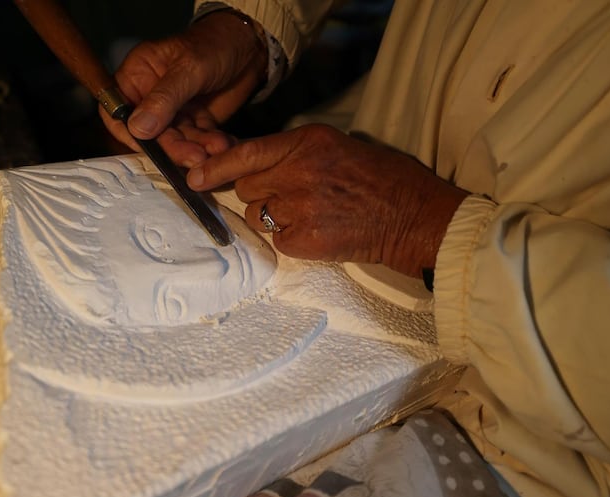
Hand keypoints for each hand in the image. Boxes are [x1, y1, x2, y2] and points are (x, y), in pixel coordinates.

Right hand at [101, 11, 267, 167]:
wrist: (248, 45)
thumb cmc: (214, 43)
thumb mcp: (188, 68)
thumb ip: (164, 99)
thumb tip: (138, 127)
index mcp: (137, 75)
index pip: (119, 112)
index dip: (130, 134)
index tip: (149, 149)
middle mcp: (151, 95)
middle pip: (152, 132)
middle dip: (173, 146)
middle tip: (194, 156)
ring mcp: (174, 110)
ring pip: (177, 139)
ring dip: (195, 148)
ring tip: (215, 150)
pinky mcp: (196, 120)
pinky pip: (199, 138)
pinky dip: (210, 144)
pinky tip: (222, 145)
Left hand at [187, 125, 468, 276]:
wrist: (414, 217)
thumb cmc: (383, 180)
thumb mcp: (338, 147)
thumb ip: (296, 153)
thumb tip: (258, 166)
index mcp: (308, 142)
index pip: (247, 153)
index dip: (216, 167)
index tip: (195, 177)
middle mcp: (299, 170)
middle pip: (248, 187)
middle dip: (262, 194)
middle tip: (293, 199)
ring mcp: (300, 206)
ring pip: (260, 215)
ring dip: (277, 218)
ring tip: (313, 215)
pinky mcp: (304, 238)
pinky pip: (279, 240)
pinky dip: (294, 240)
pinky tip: (322, 233)